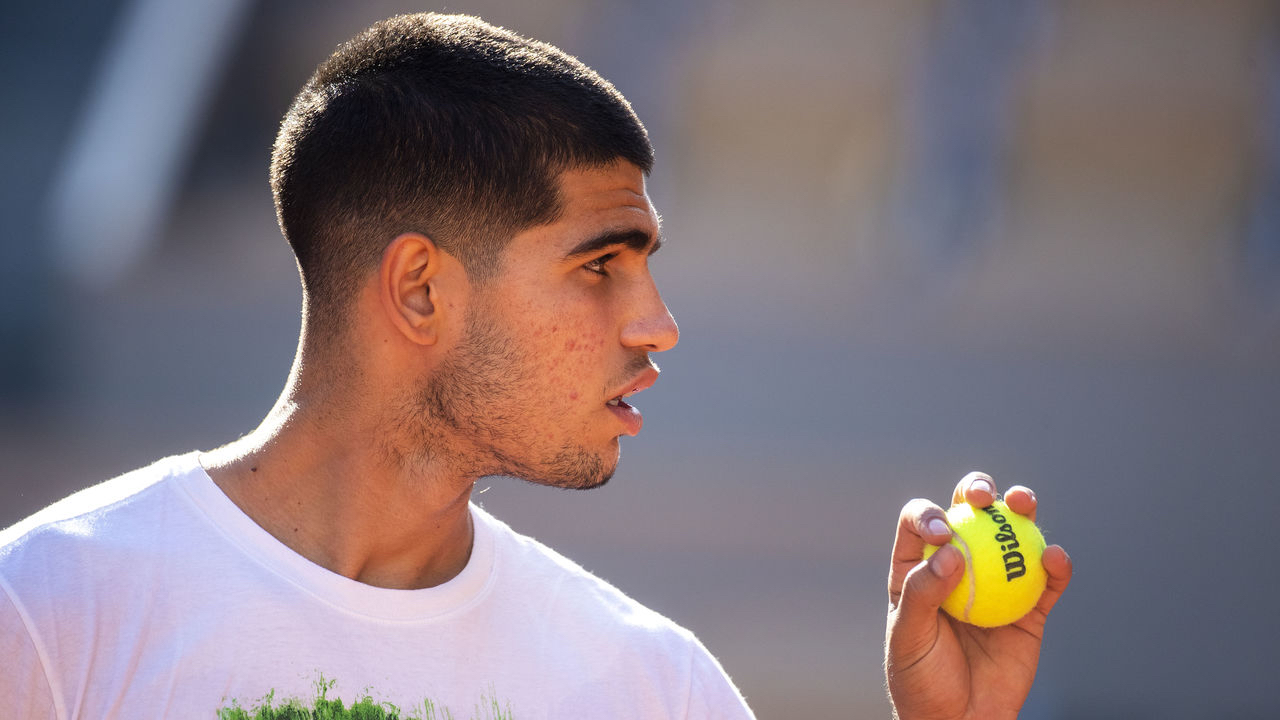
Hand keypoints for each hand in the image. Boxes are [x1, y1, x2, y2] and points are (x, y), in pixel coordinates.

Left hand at [885, 472, 1072, 719]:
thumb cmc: (921, 681)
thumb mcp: (908, 638)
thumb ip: (923, 594)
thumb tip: (951, 551)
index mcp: (918, 567)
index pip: (919, 524)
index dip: (928, 513)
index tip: (941, 530)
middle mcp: (958, 566)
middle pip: (968, 514)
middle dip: (976, 491)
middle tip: (983, 495)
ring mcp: (996, 583)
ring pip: (1011, 536)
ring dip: (1020, 509)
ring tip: (1023, 502)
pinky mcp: (1029, 609)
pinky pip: (1047, 581)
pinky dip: (1054, 564)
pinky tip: (1054, 557)